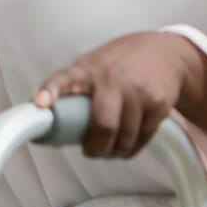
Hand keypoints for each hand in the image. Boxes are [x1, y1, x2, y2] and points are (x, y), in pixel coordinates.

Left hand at [34, 32, 205, 160]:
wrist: (165, 54)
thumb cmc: (120, 64)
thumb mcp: (92, 66)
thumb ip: (74, 91)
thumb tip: (50, 127)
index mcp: (87, 70)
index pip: (64, 79)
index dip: (51, 90)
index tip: (41, 102)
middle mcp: (112, 79)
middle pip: (103, 126)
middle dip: (96, 148)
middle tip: (91, 151)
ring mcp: (137, 91)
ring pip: (124, 138)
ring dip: (115, 151)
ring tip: (110, 148)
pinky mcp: (158, 104)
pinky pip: (142, 139)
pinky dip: (132, 148)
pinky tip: (128, 142)